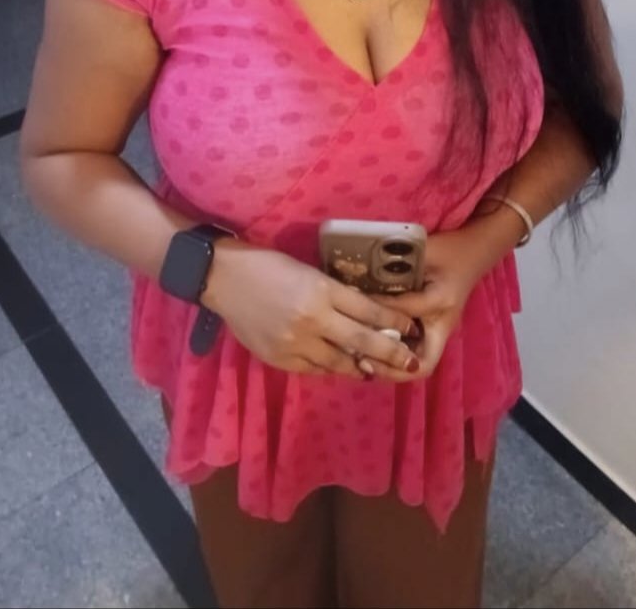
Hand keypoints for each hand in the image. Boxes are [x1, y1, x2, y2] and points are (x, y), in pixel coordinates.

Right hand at [202, 240, 420, 381]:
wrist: (224, 279)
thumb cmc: (268, 265)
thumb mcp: (308, 271)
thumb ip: (334, 294)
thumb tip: (364, 314)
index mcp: (322, 290)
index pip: (369, 310)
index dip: (395, 321)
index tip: (411, 327)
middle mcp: (313, 320)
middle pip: (363, 342)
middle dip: (392, 354)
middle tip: (412, 362)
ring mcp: (295, 343)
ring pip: (340, 363)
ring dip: (361, 367)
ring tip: (376, 369)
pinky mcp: (280, 359)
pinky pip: (314, 370)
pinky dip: (330, 369)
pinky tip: (340, 368)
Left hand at [372, 229, 489, 378]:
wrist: (473, 250)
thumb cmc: (448, 251)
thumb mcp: (422, 257)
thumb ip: (396, 274)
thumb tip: (359, 292)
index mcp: (441, 306)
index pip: (408, 323)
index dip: (385, 327)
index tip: (363, 328)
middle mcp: (441, 326)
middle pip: (421, 365)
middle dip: (391, 369)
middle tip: (362, 360)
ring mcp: (437, 331)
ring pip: (416, 362)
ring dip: (390, 365)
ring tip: (361, 356)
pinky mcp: (430, 328)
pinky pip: (412, 349)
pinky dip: (392, 351)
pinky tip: (371, 343)